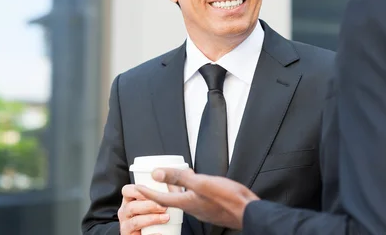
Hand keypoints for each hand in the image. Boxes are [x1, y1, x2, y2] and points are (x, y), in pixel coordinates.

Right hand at [117, 184, 169, 233]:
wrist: (155, 232)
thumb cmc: (155, 215)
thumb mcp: (155, 202)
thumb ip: (162, 192)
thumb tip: (172, 183)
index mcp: (129, 200)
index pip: (127, 191)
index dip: (138, 190)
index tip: (153, 192)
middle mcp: (124, 212)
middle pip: (132, 206)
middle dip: (149, 206)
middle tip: (164, 207)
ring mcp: (125, 226)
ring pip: (135, 221)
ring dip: (151, 219)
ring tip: (166, 218)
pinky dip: (151, 234)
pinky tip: (161, 232)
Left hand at [136, 168, 259, 229]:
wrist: (249, 211)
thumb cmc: (228, 197)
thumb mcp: (201, 183)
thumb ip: (179, 177)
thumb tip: (156, 173)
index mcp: (187, 203)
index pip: (161, 198)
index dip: (148, 192)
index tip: (136, 188)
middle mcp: (192, 208)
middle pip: (171, 199)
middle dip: (162, 190)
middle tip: (154, 181)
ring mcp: (202, 210)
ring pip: (184, 198)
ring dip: (177, 188)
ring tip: (175, 177)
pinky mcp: (211, 208)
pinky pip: (195, 198)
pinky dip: (190, 190)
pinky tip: (196, 184)